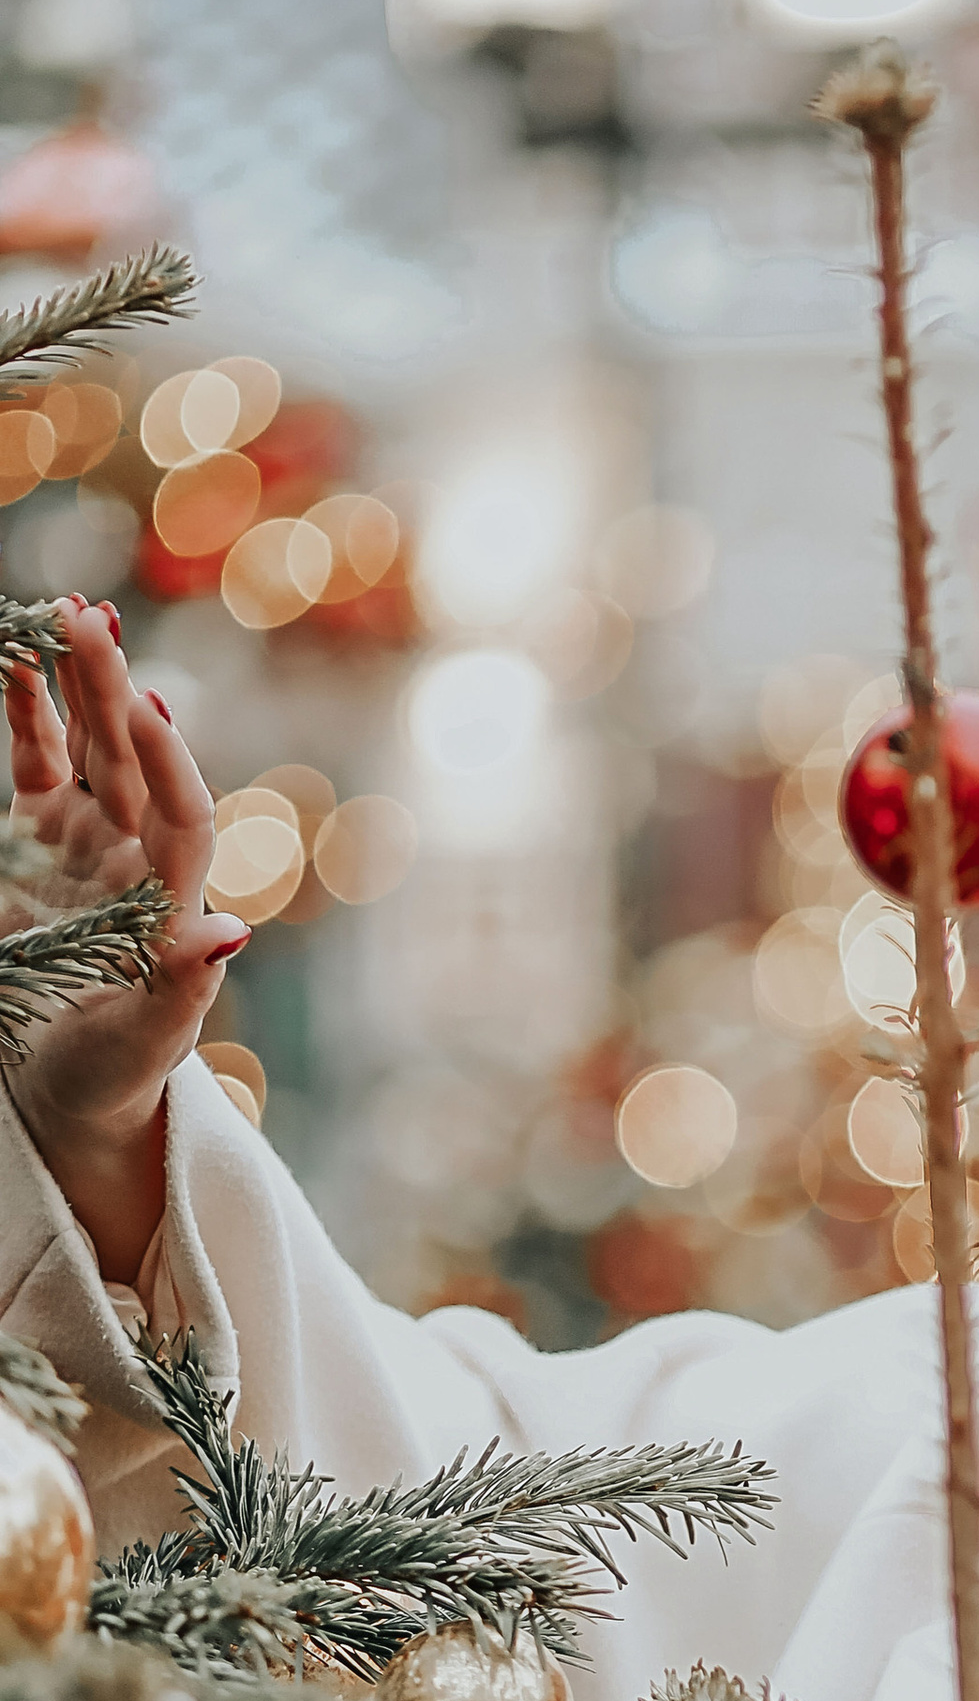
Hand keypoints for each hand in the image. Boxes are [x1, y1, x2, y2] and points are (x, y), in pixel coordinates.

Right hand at [3, 600, 233, 1283]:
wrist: (74, 1087)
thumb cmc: (114, 1077)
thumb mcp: (144, 1045)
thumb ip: (185, 991)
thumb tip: (235, 934)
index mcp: (170, 901)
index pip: (180, 816)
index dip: (166, 764)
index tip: (147, 707)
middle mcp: (136, 858)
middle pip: (132, 760)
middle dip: (113, 689)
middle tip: (92, 618)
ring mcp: (90, 841)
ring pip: (89, 745)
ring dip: (79, 682)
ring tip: (68, 612)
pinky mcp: (41, 838)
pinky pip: (38, 759)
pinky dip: (28, 710)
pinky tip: (17, 656)